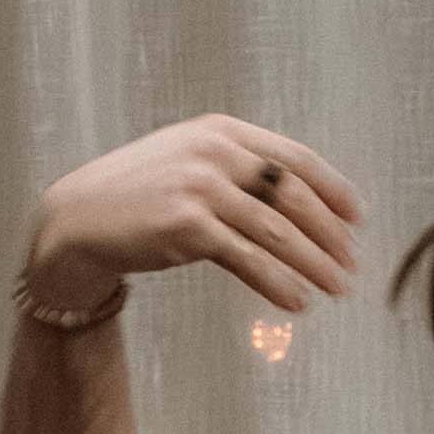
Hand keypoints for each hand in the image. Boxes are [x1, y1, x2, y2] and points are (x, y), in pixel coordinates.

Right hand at [24, 112, 360, 320]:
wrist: (77, 219)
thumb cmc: (141, 196)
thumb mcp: (190, 163)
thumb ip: (239, 169)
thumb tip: (298, 200)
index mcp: (221, 132)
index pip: (296, 159)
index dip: (333, 190)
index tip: (356, 218)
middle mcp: (214, 153)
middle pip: (295, 197)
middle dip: (331, 234)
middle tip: (352, 262)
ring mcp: (200, 187)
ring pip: (278, 231)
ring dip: (315, 264)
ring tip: (337, 289)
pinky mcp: (187, 225)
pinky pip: (249, 258)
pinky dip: (279, 282)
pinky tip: (297, 301)